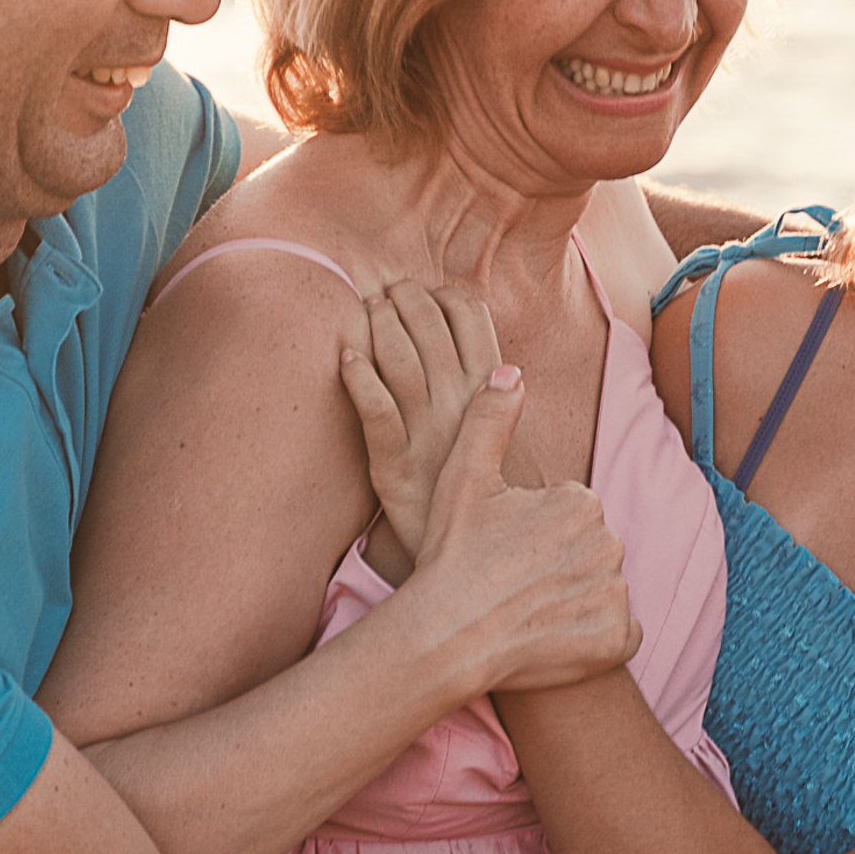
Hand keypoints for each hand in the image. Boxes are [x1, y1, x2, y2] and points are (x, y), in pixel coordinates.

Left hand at [338, 280, 509, 570]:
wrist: (489, 559)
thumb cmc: (497, 492)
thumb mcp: (508, 434)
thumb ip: (495, 393)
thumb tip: (492, 357)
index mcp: (493, 392)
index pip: (471, 314)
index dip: (443, 295)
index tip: (426, 296)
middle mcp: (464, 406)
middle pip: (430, 324)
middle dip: (405, 298)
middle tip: (388, 294)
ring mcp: (429, 435)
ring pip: (401, 360)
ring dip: (381, 324)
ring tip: (367, 309)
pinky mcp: (396, 469)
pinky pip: (377, 416)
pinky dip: (360, 381)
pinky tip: (346, 359)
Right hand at [396, 348, 642, 695]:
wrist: (447, 634)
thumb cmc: (452, 556)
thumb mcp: (463, 478)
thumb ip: (490, 419)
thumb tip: (511, 372)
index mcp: (579, 500)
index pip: (569, 518)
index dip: (535, 537)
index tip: (504, 553)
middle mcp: (608, 541)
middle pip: (589, 553)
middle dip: (559, 567)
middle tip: (513, 585)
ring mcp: (614, 592)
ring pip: (601, 591)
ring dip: (575, 601)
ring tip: (528, 614)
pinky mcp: (616, 639)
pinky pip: (618, 635)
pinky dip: (595, 639)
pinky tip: (555, 639)